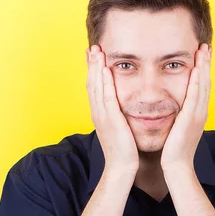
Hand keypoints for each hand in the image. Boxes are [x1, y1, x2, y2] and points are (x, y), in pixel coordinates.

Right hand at [86, 44, 138, 172]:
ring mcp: (103, 116)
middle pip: (91, 83)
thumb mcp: (118, 129)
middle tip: (92, 47)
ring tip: (97, 51)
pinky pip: (107, 97)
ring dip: (95, 67)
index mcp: (99, 114)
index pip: (93, 88)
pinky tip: (105, 69)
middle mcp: (98, 113)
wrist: (122, 168)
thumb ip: (118, 117)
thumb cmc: (123, 151)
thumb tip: (121, 108)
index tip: (92, 56)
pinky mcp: (111, 120)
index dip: (92, 71)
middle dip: (91, 64)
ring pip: (96, 87)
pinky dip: (104, 82)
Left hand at [160, 43, 211, 169]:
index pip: (202, 86)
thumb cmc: (174, 149)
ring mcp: (198, 115)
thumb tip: (174, 107)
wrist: (176, 166)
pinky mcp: (191, 119)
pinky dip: (197, 82)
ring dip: (204, 67)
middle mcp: (201, 111)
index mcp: (197, 113)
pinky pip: (194, 96)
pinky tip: (196, 69)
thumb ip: (178, 115)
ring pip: (203, 85)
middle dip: (207, 63)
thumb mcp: (178, 127)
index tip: (202, 54)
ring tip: (204, 50)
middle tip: (207, 45)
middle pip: (206, 82)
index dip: (203, 69)